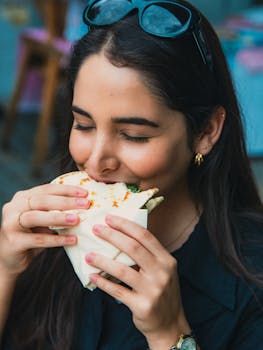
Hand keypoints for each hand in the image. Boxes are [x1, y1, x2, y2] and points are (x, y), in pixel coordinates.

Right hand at [0, 183, 88, 276]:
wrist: (11, 260)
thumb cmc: (32, 235)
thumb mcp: (43, 219)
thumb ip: (55, 210)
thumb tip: (84, 204)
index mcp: (23, 197)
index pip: (46, 189)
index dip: (67, 190)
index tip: (85, 193)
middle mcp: (13, 207)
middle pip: (41, 200)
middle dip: (65, 201)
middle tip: (85, 204)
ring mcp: (10, 224)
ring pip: (35, 217)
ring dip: (59, 218)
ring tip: (77, 220)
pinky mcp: (13, 242)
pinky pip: (38, 239)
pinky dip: (56, 239)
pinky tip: (72, 240)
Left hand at [86, 215, 190, 347]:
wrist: (170, 325)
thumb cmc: (161, 292)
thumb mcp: (163, 270)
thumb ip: (148, 255)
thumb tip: (121, 235)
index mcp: (167, 260)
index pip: (145, 236)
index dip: (126, 225)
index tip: (109, 218)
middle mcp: (162, 273)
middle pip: (133, 248)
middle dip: (112, 236)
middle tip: (96, 229)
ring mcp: (152, 290)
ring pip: (122, 270)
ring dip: (102, 260)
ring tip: (88, 255)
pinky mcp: (142, 306)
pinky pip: (117, 291)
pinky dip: (103, 282)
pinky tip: (92, 276)